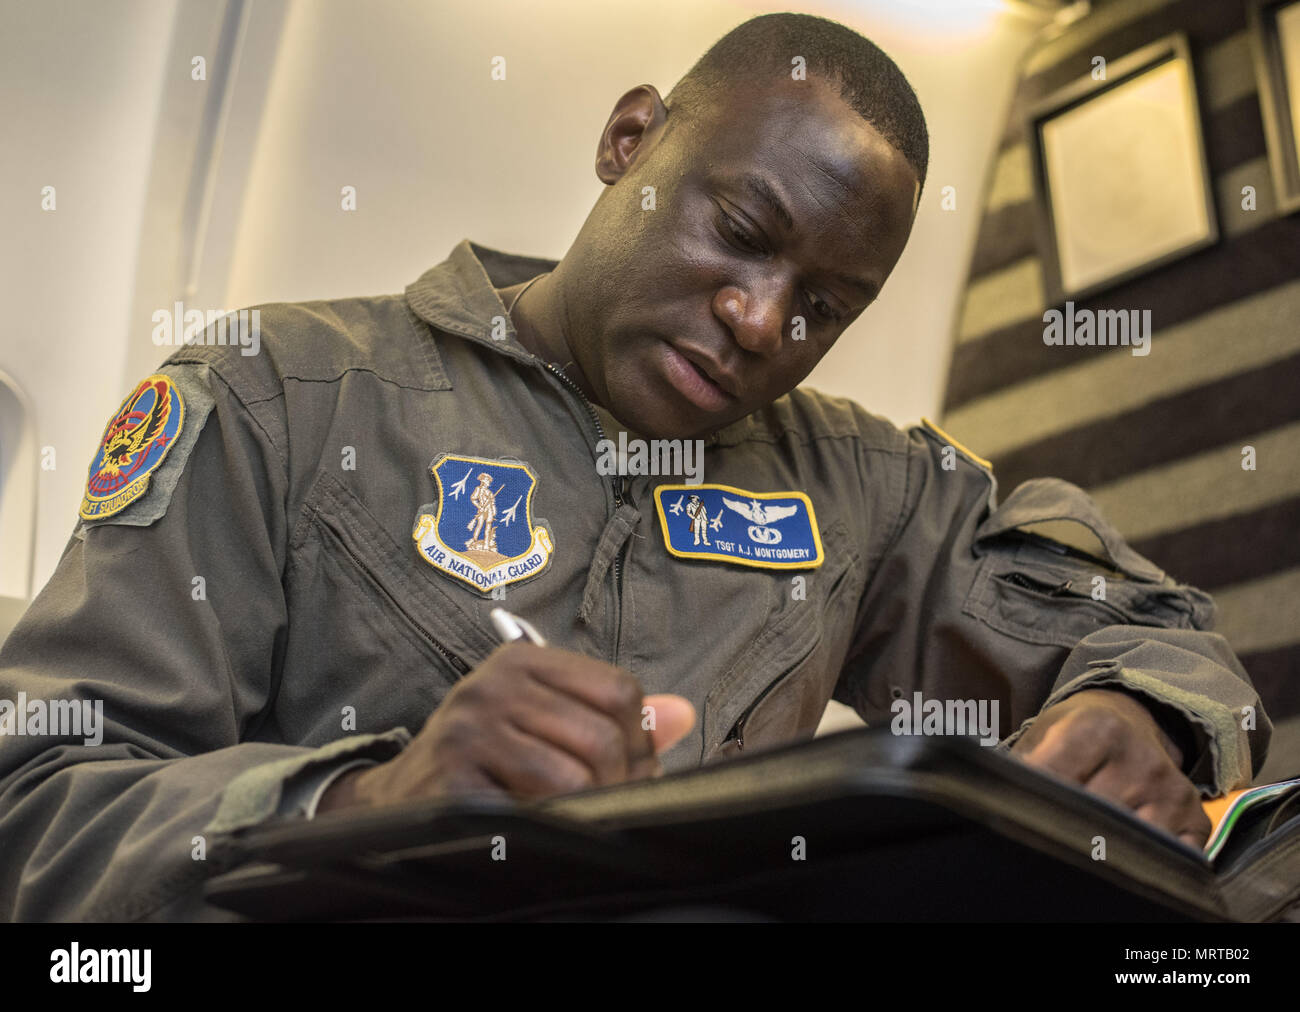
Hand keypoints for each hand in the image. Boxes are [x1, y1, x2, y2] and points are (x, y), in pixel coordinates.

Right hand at [317, 642, 694, 813]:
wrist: (398, 797)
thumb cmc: (480, 755)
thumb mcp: (541, 718)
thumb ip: (611, 715)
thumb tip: (680, 714)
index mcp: (522, 661)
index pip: (617, 689)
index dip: (640, 738)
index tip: (636, 767)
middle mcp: (493, 687)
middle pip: (602, 736)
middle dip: (621, 781)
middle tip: (612, 802)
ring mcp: (470, 732)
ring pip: (574, 778)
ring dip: (587, 809)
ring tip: (576, 815)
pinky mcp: (453, 782)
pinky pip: (534, 810)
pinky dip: (549, 826)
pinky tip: (537, 823)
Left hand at [1010, 688, 1210, 847]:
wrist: (1131, 718)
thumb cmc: (1073, 733)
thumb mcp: (1040, 735)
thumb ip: (1021, 767)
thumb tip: (997, 801)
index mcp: (1097, 729)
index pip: (1056, 781)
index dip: (1032, 803)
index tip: (1017, 814)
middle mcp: (1143, 758)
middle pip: (1093, 818)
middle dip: (1064, 830)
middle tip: (1048, 834)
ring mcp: (1172, 790)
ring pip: (1129, 845)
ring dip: (1102, 850)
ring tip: (1083, 842)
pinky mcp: (1197, 817)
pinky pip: (1171, 858)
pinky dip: (1144, 863)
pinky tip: (1121, 851)